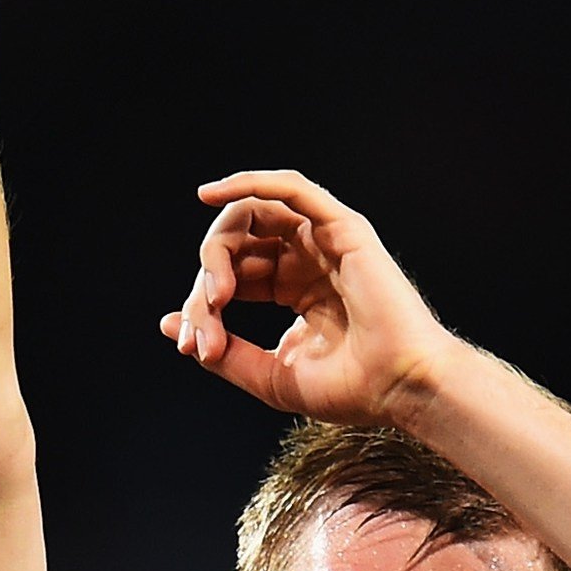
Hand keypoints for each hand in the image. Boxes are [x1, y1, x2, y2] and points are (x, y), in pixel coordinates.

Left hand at [162, 170, 458, 424]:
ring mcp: (325, 240)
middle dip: (208, 278)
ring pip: (254, 215)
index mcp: (295, 289)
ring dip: (221, 245)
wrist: (399, 387)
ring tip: (215, 286)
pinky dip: (249, 183)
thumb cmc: (350, 387)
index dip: (204, 305)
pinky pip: (291, 190)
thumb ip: (225, 352)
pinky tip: (211, 195)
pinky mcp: (342, 228)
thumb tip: (171, 324)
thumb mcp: (270, 375)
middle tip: (205, 314)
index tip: (195, 346)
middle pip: (237, 245)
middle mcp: (308, 259)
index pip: (234, 277)